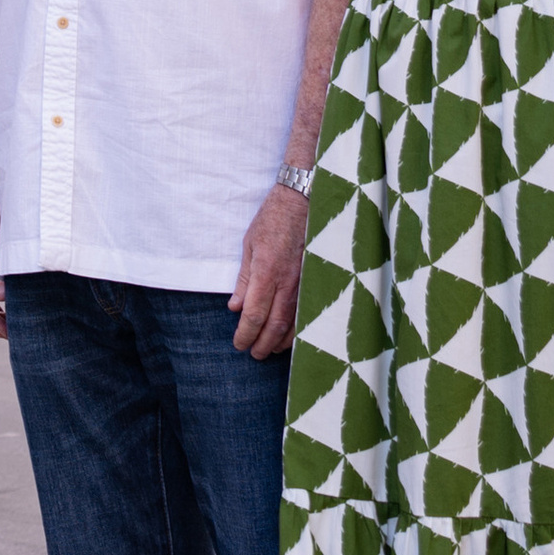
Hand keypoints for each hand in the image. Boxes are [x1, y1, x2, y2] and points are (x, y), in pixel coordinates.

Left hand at [229, 181, 308, 357]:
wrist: (305, 200)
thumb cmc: (274, 219)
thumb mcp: (249, 245)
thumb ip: (244, 280)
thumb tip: (235, 307)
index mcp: (266, 273)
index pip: (254, 316)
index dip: (245, 334)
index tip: (239, 344)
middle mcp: (288, 283)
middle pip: (275, 327)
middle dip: (262, 345)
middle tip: (253, 354)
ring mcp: (306, 284)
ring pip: (295, 325)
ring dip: (281, 342)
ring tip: (270, 349)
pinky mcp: (318, 281)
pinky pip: (309, 313)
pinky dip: (300, 330)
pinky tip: (294, 336)